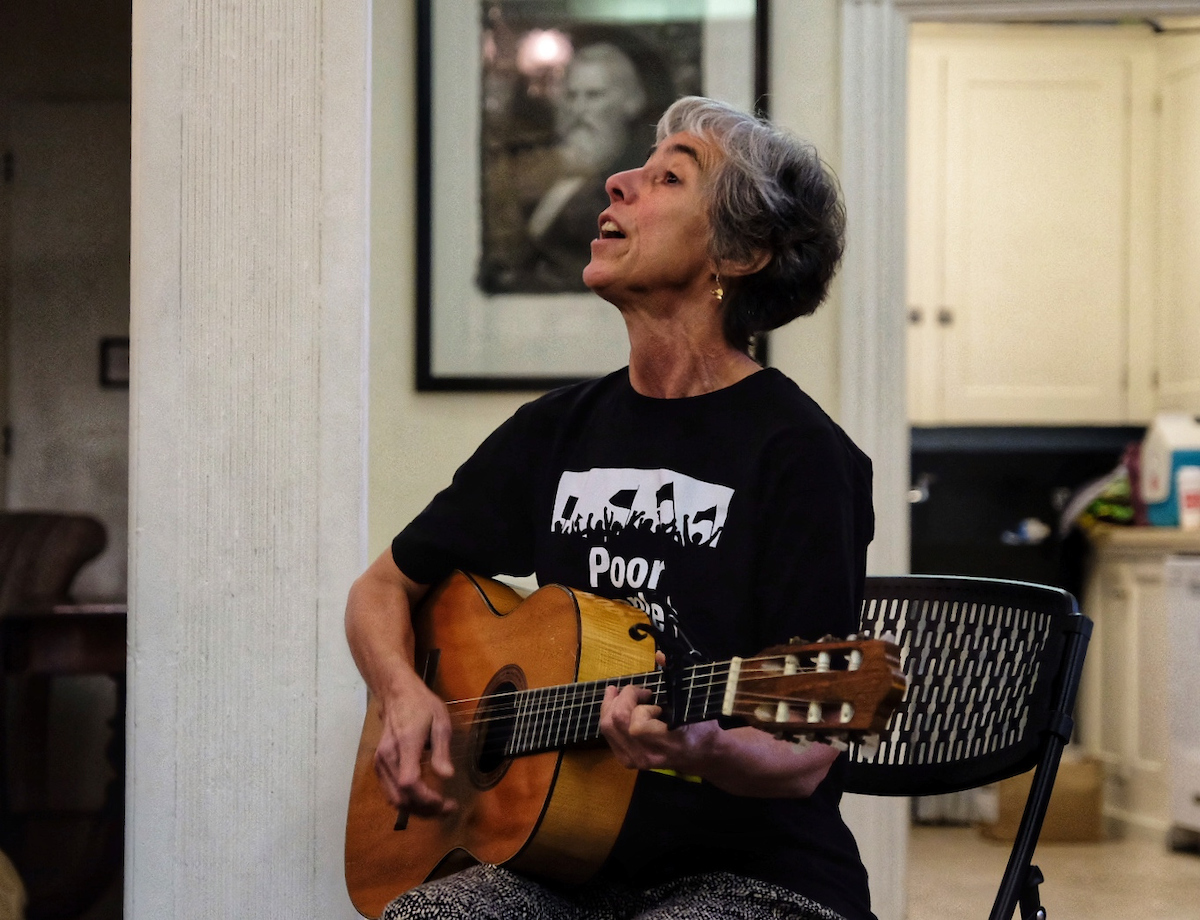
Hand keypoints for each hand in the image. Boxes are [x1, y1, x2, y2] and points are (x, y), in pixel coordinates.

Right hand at [373, 668, 456, 816]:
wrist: (396, 694)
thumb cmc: (421, 705)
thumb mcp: (440, 722)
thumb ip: (442, 750)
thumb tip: (447, 776)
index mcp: (405, 744)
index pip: (409, 782)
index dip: (427, 799)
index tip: (446, 803)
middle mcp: (387, 756)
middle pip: (401, 796)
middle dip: (425, 809)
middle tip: (447, 809)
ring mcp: (380, 762)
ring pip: (394, 798)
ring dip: (416, 809)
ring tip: (437, 808)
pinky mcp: (378, 765)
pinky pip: (390, 791)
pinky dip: (406, 801)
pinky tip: (423, 800)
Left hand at [598, 682, 717, 773]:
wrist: (702, 754)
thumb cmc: (700, 727)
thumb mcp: (693, 703)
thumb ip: (677, 678)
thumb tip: (660, 655)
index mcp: (667, 744)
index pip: (637, 727)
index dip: (640, 707)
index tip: (653, 698)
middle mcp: (647, 755)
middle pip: (617, 722)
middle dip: (623, 698)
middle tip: (640, 691)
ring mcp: (634, 760)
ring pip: (607, 726)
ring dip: (613, 704)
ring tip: (624, 693)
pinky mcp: (627, 759)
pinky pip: (608, 733)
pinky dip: (610, 714)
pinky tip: (618, 704)